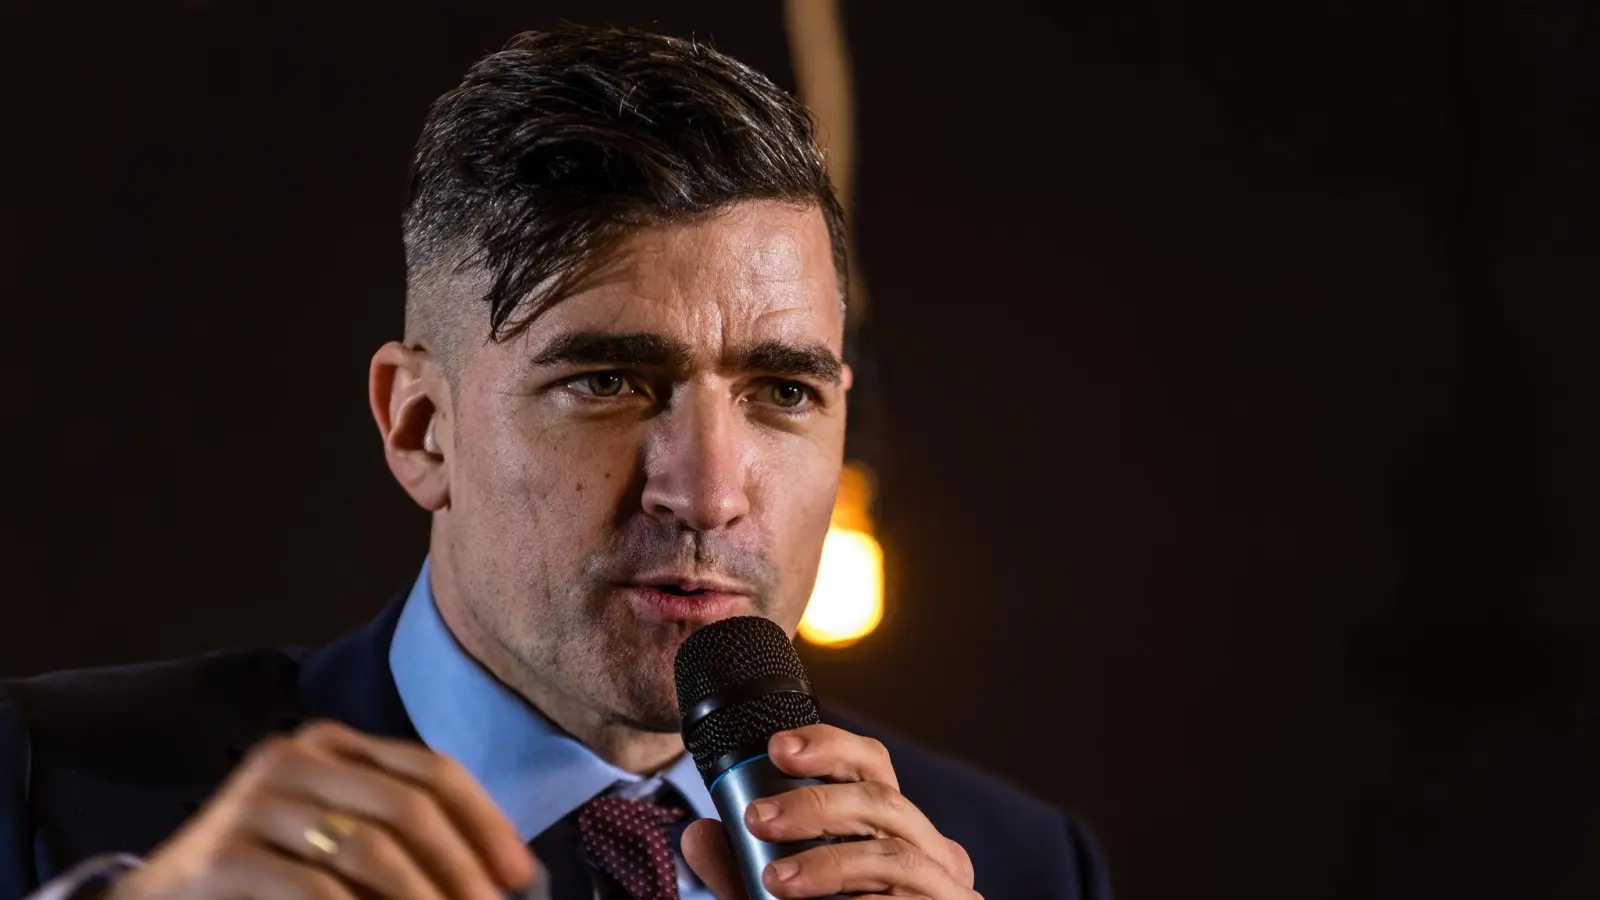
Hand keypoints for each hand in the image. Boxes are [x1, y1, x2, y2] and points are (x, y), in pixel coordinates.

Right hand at [108, 721, 539, 899]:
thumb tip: (498, 873)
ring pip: (369, 849)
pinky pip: (315, 890)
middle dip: (461, 868)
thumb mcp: (337, 839)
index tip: (521, 876)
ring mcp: (253, 802)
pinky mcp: (222, 856)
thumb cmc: (268, 873)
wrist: (162, 898)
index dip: (485, 823)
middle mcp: (294, 758)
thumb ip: (402, 840)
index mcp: (333, 744)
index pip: (431, 770)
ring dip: (422, 898)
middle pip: (408, 806)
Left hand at [682, 724, 978, 898]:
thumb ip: (737, 873)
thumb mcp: (772, 899)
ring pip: (891, 853)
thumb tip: (694, 833)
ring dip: (828, 863)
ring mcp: (946, 885)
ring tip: (774, 880)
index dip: (829, 744)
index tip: (776, 747)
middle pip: (881, 800)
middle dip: (814, 804)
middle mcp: (929, 847)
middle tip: (757, 818)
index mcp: (892, 827)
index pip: (871, 763)